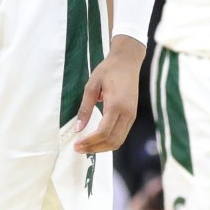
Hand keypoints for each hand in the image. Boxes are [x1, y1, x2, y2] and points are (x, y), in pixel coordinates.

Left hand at [73, 37, 144, 152]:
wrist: (127, 61)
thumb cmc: (108, 70)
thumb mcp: (91, 86)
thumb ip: (85, 108)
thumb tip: (78, 128)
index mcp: (116, 105)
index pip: (103, 132)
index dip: (89, 142)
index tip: (76, 144)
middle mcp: (127, 113)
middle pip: (112, 141)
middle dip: (95, 148)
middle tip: (79, 148)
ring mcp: (132, 115)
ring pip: (119, 141)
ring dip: (102, 147)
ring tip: (87, 146)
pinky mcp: (132, 115)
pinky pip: (122, 135)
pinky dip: (110, 141)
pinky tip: (98, 139)